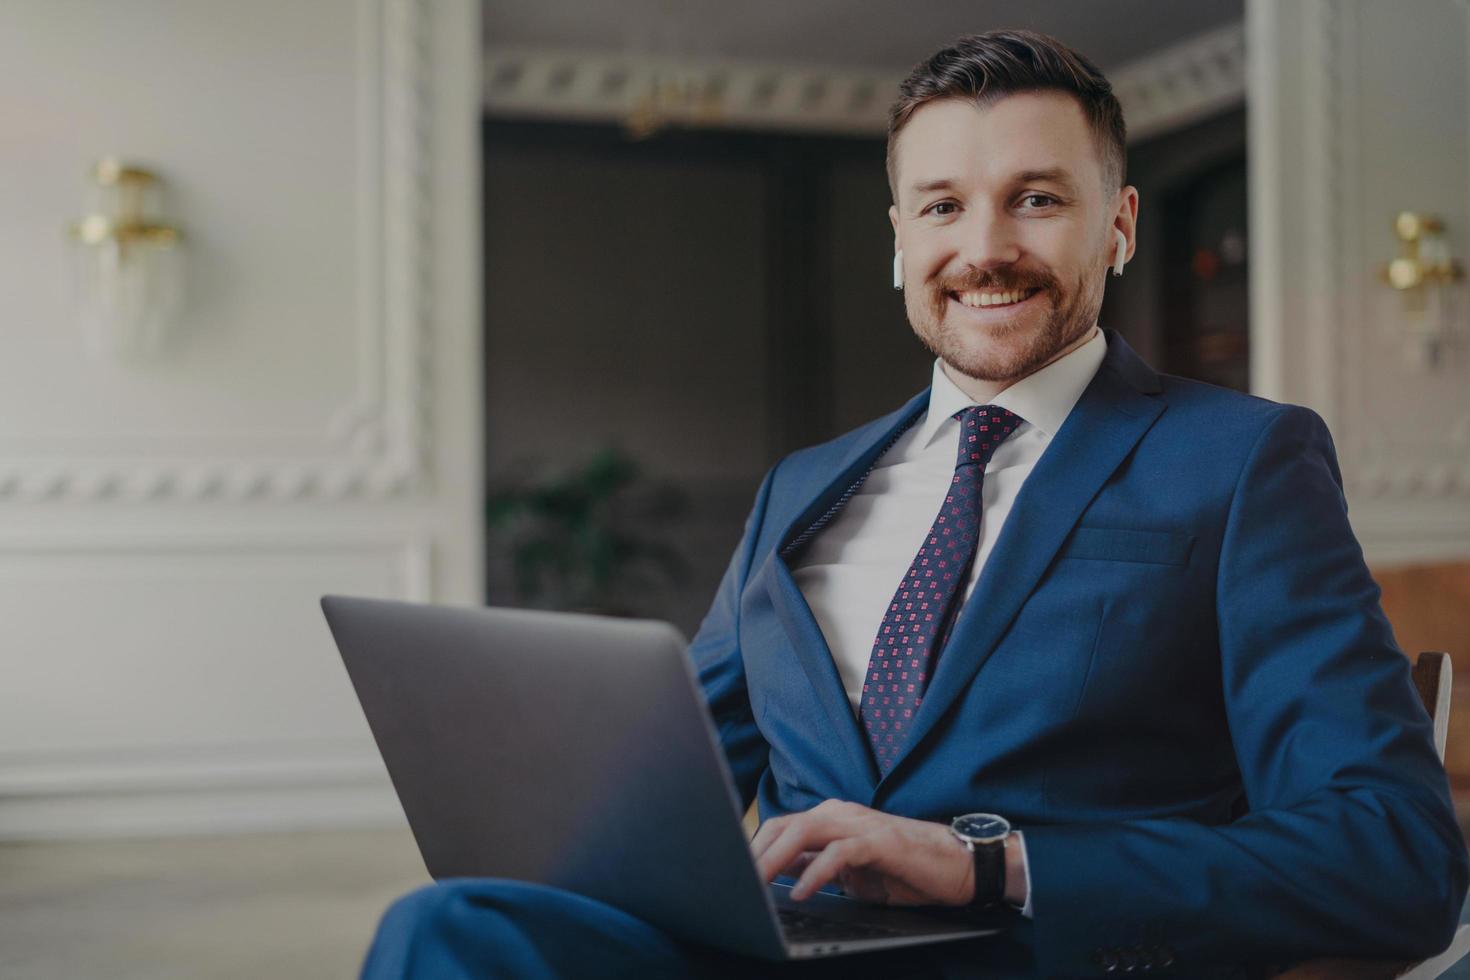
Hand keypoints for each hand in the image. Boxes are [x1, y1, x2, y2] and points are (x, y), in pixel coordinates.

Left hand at [750, 799, 972, 905]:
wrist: (959, 865)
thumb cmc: (908, 869)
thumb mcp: (853, 872)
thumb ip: (818, 866)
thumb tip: (779, 873)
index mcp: (834, 819)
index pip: (783, 827)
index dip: (756, 849)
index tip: (734, 873)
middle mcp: (843, 814)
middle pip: (786, 825)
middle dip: (756, 852)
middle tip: (734, 879)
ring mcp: (861, 824)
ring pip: (806, 830)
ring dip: (776, 857)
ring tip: (756, 882)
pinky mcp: (881, 842)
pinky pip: (839, 853)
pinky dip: (816, 872)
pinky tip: (801, 891)